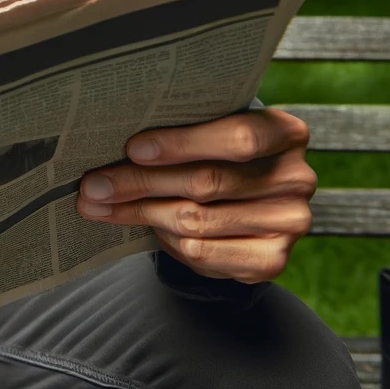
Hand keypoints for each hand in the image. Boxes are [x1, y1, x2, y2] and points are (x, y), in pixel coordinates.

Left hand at [77, 107, 315, 282]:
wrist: (246, 196)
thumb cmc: (215, 149)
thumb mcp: (209, 127)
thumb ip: (181, 127)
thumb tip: (112, 138)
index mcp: (285, 132)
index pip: (237, 138)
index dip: (182, 144)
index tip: (132, 148)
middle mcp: (297, 178)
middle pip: (207, 183)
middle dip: (140, 183)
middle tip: (93, 185)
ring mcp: (289, 223)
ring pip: (197, 221)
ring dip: (139, 213)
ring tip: (97, 205)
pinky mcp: (272, 260)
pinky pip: (203, 253)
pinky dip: (165, 239)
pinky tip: (141, 225)